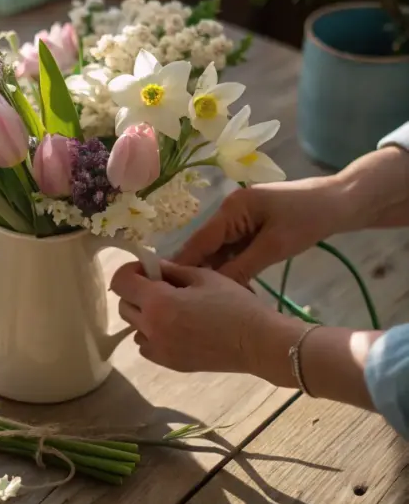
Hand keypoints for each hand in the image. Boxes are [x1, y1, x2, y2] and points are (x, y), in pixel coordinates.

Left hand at [111, 260, 301, 374]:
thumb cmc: (234, 305)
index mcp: (158, 302)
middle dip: (135, 291)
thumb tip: (153, 266)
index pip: (121, 282)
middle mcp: (151, 327)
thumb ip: (172, 270)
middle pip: (123, 305)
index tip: (148, 270)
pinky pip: (146, 345)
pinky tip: (174, 328)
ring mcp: (158, 349)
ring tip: (170, 309)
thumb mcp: (203, 277)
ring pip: (134, 327)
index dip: (130, 271)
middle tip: (160, 286)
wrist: (257, 343)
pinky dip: (152, 334)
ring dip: (143, 314)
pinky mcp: (168, 363)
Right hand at [172, 178, 345, 285]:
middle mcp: (228, 212)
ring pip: (218, 251)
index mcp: (230, 210)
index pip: (198, 241)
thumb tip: (213, 288)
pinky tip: (226, 288)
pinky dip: (230, 268)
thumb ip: (241, 267)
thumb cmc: (308, 219)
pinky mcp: (250, 227)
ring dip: (215, 273)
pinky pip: (232, 250)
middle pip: (205, 247)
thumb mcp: (274, 246)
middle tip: (184, 302)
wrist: (340, 201)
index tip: (164, 290)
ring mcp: (239, 219)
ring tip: (202, 301)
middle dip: (198, 273)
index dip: (182, 265)